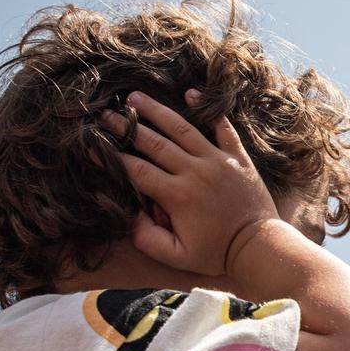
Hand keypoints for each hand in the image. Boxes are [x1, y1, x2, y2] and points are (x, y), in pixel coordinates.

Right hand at [112, 91, 281, 276]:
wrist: (258, 246)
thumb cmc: (215, 253)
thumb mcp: (176, 257)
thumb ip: (147, 238)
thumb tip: (129, 215)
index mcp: (177, 195)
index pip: (136, 170)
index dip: (111, 157)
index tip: (91, 146)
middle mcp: (195, 171)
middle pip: (154, 143)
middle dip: (127, 127)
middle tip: (107, 115)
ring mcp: (217, 160)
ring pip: (182, 128)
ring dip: (157, 111)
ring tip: (136, 97)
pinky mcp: (237, 157)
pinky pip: (221, 127)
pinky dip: (207, 110)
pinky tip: (191, 93)